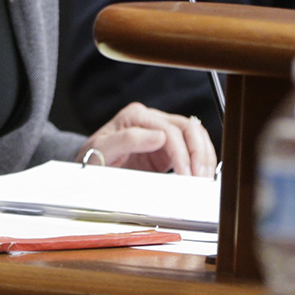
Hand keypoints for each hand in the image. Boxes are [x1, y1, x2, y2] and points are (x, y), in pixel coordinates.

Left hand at [79, 102, 216, 175]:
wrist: (91, 167)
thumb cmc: (93, 158)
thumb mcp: (102, 150)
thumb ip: (127, 140)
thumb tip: (159, 136)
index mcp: (136, 116)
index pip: (169, 130)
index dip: (181, 153)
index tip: (185, 174)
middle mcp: (151, 120)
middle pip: (187, 128)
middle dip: (198, 153)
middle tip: (199, 178)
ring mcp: (161, 132)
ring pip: (194, 134)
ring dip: (204, 155)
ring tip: (203, 179)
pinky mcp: (167, 147)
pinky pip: (192, 146)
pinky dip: (201, 159)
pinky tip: (202, 174)